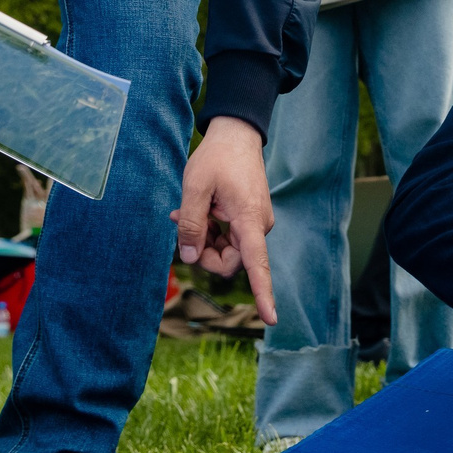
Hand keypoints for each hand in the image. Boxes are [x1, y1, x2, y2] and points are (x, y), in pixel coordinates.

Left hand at [171, 115, 277, 324]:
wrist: (236, 133)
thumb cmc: (217, 157)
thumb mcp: (195, 188)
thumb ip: (190, 225)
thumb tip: (188, 257)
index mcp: (250, 220)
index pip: (258, 264)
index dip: (263, 293)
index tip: (271, 318)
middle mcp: (258, 226)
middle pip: (229, 262)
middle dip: (203, 253)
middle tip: (181, 227)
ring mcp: (254, 223)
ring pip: (226, 251)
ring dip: (204, 240)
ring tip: (184, 213)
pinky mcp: (248, 219)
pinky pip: (228, 238)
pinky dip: (210, 231)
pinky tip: (196, 213)